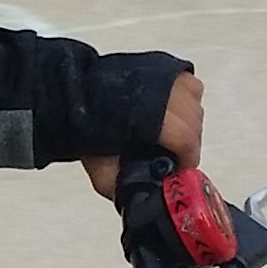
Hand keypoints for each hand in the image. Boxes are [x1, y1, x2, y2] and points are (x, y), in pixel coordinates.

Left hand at [82, 70, 209, 198]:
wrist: (72, 95)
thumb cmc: (86, 128)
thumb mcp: (101, 168)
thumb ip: (121, 186)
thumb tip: (138, 201)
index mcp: (149, 117)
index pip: (186, 139)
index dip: (187, 159)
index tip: (181, 170)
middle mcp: (161, 91)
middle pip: (194, 122)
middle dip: (188, 143)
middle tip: (175, 156)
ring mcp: (164, 75)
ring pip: (194, 101)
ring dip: (188, 121)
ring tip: (171, 134)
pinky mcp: (162, 65)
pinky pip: (188, 84)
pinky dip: (186, 98)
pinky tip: (171, 110)